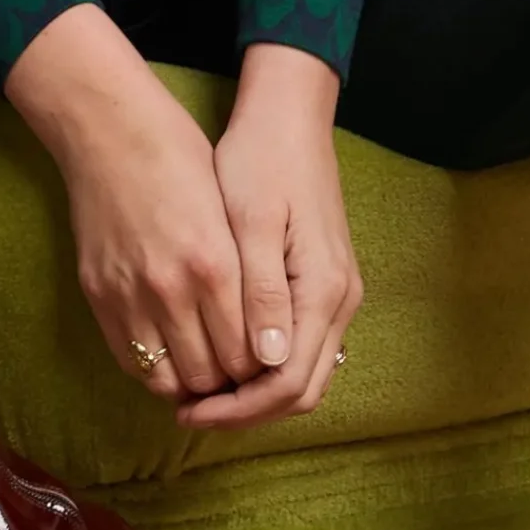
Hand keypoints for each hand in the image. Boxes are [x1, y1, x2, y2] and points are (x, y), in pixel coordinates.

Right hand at [1, 5, 260, 405]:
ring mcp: (129, 293)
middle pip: (209, 374)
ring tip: (205, 372)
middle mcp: (171, 288)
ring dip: (190, 383)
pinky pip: (129, 359)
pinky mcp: (98, 292)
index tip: (266, 366)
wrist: (109, 128)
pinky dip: (154, 369)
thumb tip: (266, 339)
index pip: (248, 355)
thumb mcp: (231, 211)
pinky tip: (170, 356)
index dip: (261, 371)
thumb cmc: (180, 158)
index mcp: (215, 265)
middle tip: (239, 376)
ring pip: (167, 379)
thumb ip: (251, 279)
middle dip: (230, 385)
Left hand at [172, 42, 361, 430]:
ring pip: (303, 374)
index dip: (238, 409)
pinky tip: (224, 359)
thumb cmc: (261, 161)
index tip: (189, 410)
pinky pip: (300, 347)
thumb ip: (263, 292)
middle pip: (301, 390)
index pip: (288, 383)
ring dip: (255, 393)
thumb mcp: (252, 221)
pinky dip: (265, 367)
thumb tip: (268, 362)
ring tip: (200, 392)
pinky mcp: (323, 285)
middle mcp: (340, 302)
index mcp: (324, 291)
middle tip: (189, 410)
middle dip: (245, 411)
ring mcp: (337, 295)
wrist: (289, 119)